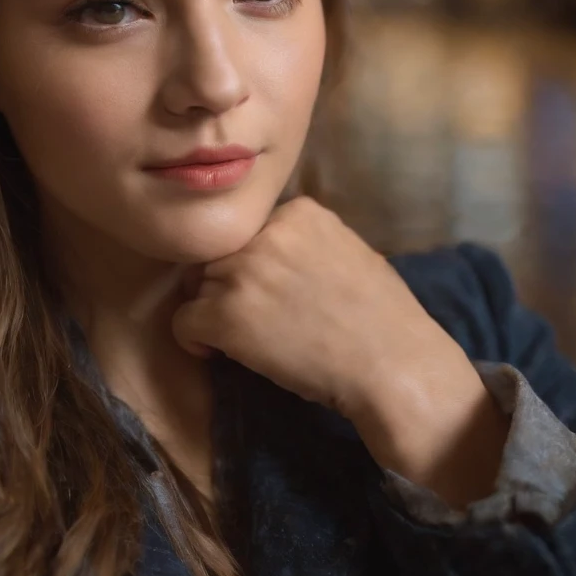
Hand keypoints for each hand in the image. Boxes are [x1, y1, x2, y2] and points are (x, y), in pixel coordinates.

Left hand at [172, 196, 509, 505]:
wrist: (392, 364)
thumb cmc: (381, 316)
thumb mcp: (345, 250)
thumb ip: (301, 241)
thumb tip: (261, 249)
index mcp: (297, 211)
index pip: (249, 231)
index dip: (254, 264)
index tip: (274, 294)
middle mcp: (264, 232)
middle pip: (219, 255)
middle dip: (229, 286)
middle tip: (258, 319)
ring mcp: (242, 271)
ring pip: (198, 286)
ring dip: (214, 311)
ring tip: (250, 338)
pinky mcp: (224, 314)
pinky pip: (182, 321)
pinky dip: (195, 339)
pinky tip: (221, 352)